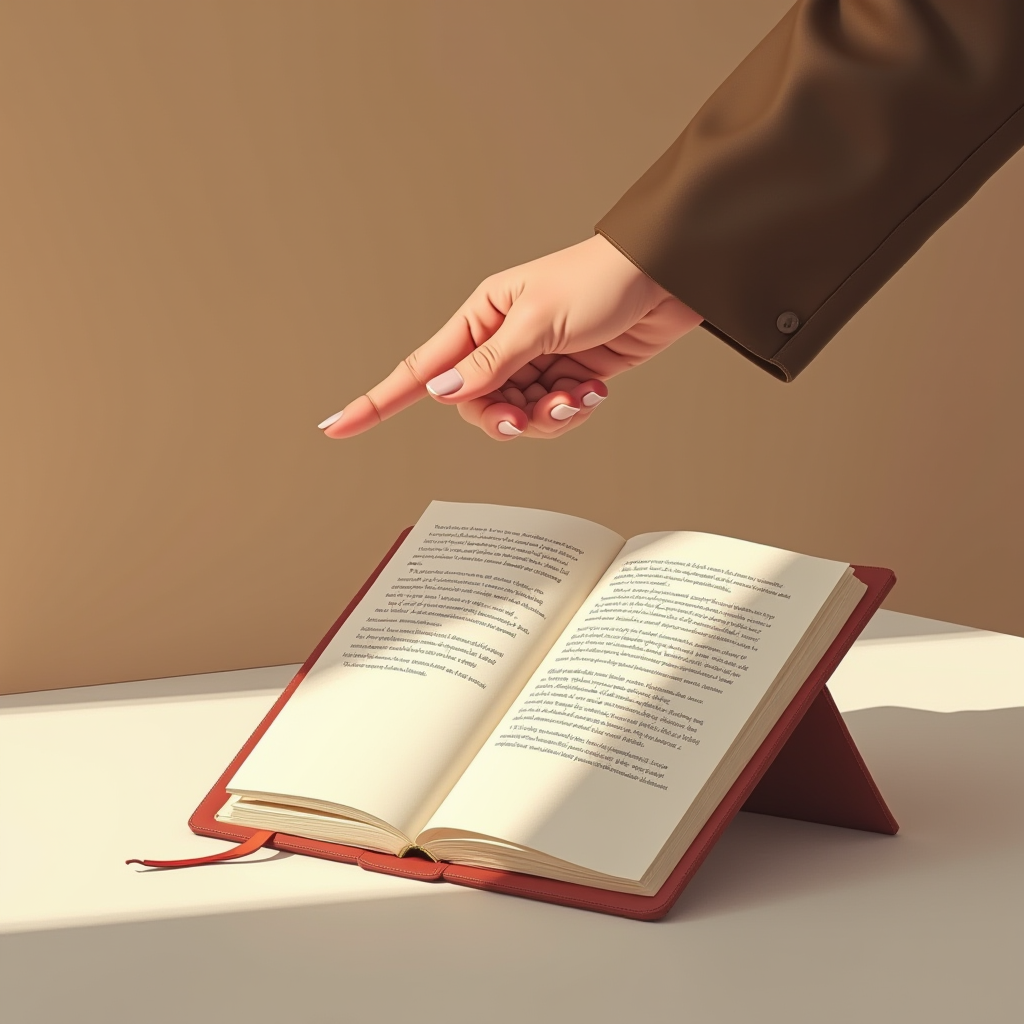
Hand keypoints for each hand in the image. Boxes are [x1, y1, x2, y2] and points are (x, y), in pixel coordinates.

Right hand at [318, 233, 702, 440]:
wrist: (667, 279)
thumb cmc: (602, 281)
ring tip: (580, 396)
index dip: (376, 401)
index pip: (419, 369)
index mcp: (481, 317)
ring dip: (549, 417)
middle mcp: (502, 343)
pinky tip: (596, 393)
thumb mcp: (540, 321)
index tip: (335, 426)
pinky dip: (573, 412)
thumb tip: (443, 393)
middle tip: (533, 413)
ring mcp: (534, 364)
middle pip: (474, 408)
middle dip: (505, 418)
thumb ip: (491, 364)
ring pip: (517, 418)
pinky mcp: (566, 378)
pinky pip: (552, 415)